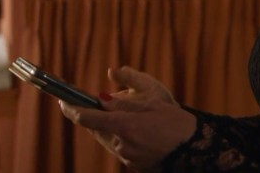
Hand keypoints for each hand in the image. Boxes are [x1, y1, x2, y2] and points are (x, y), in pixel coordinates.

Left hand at [58, 66, 196, 171]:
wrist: (196, 149)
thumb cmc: (175, 120)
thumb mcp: (153, 98)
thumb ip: (125, 95)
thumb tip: (101, 97)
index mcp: (125, 125)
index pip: (88, 118)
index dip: (72, 109)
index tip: (63, 101)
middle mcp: (122, 144)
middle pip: (96, 129)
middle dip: (95, 116)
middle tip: (103, 104)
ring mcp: (127, 157)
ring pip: (107, 138)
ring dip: (110, 126)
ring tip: (132, 116)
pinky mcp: (133, 164)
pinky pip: (119, 147)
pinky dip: (121, 136)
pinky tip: (139, 130)